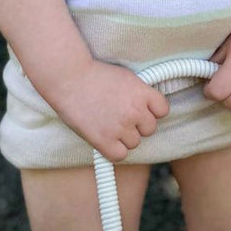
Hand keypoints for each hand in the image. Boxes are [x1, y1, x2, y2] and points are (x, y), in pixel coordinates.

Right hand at [49, 60, 169, 162]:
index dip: (151, 111)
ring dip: (124, 137)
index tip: (141, 109)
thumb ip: (139, 92)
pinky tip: (105, 139)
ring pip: (134, 143)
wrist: (68, 78)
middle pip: (149, 129)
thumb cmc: (93, 75)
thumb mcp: (125, 76)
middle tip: (120, 116)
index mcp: (142, 92)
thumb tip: (148, 106)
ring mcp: (120, 127)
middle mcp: (134, 111)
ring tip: (108, 124)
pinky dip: (114, 150)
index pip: (163, 110)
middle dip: (137, 125)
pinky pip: (120, 155)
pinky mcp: (104, 140)